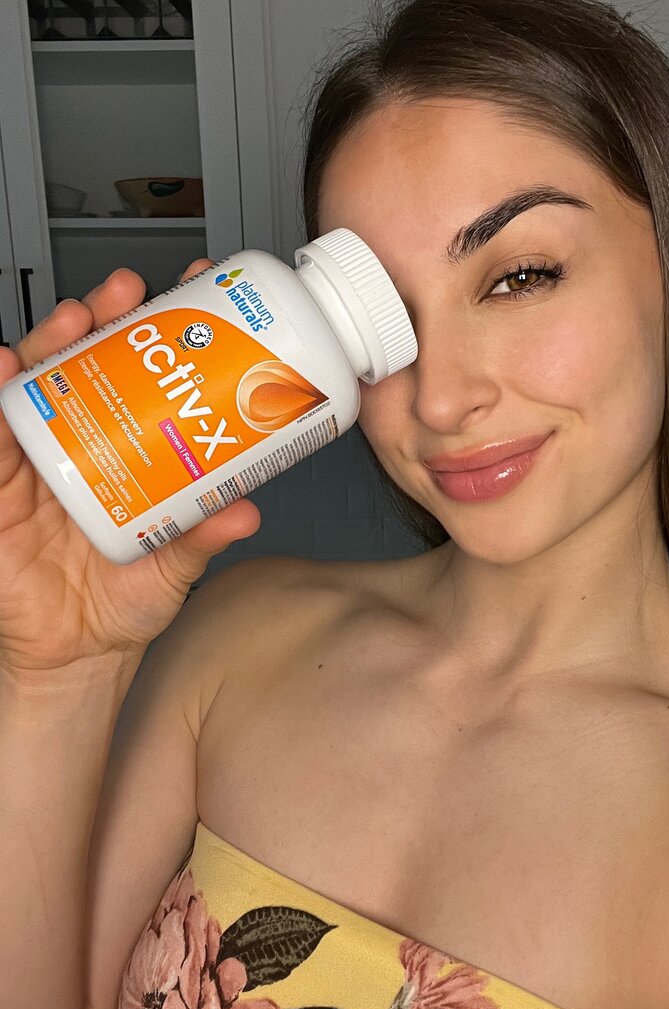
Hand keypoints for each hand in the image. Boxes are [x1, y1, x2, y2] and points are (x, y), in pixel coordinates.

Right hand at [0, 261, 260, 674]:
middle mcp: (82, 443)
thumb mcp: (172, 568)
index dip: (160, 334)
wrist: (72, 654)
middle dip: (106, 318)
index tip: (193, 298)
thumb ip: (202, 537)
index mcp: (127, 453)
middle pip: (87, 362)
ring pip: (37, 383)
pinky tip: (4, 368)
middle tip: (132, 294)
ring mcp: (35, 459)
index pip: (143, 378)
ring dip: (52, 342)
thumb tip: (246, 511)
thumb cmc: (122, 602)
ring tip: (77, 320)